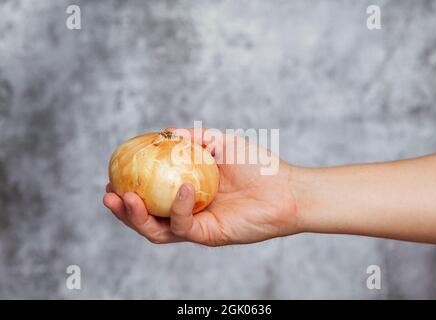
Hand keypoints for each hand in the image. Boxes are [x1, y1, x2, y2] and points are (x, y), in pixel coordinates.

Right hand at [103, 128, 302, 245]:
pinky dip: (177, 206)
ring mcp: (195, 224)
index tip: (112, 173)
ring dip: (136, 217)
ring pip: (156, 229)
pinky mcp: (207, 234)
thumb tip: (166, 131)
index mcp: (185, 190)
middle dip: (123, 209)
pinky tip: (182, 188)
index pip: (150, 193)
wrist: (285, 188)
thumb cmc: (257, 164)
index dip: (128, 186)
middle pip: (145, 217)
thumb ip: (194, 138)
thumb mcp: (221, 142)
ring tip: (123, 200)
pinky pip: (183, 224)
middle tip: (108, 194)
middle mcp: (186, 210)